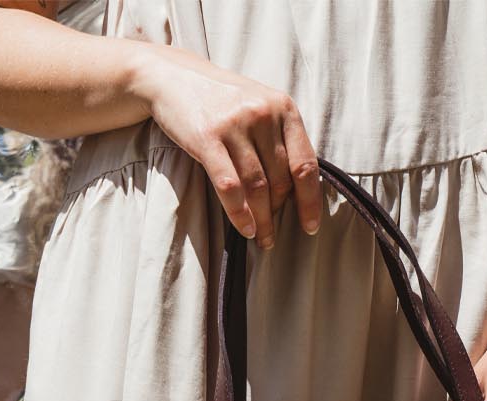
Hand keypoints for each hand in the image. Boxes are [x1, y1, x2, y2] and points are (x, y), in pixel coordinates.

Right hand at [132, 46, 320, 245]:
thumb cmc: (224, 101)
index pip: (305, 164)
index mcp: (284, 108)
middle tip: (272, 235)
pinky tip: (245, 228)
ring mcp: (235, 124)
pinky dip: (239, 213)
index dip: (310, 201)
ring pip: (257, 187)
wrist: (176, 76)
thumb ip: (281, 140)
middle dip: (278, 214)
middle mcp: (263, 114)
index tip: (310, 226)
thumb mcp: (261, 108)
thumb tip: (298, 192)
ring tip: (261, 238)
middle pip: (280, 180)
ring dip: (262, 220)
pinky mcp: (207, 137)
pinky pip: (230, 186)